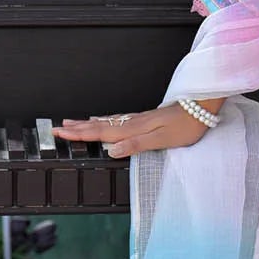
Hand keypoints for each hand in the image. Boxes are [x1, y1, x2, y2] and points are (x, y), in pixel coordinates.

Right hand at [51, 104, 207, 157]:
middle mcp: (133, 122)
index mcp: (134, 129)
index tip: (60, 133)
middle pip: (99, 125)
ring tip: (71, 122)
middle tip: (56, 128)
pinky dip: (104, 120)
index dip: (79, 134)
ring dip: (87, 122)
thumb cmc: (186, 126)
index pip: (101, 133)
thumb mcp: (162, 140)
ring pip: (107, 121)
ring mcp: (138, 119)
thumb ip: (136, 145)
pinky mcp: (146, 118)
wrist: (202, 107)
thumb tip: (112, 151)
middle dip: (76, 127)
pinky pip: (117, 119)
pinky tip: (103, 120)